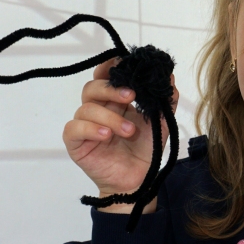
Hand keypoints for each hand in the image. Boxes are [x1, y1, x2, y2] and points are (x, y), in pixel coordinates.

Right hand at [63, 58, 178, 213]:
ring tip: (129, 131)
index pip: (105, 76)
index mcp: (114, 101)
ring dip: (110, 117)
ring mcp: (85, 125)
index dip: (109, 67)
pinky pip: (74, 128)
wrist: (139, 180)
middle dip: (111, 89)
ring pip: (86, 108)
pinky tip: (106, 135)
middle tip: (131, 97)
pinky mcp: (76, 142)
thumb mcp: (160, 122)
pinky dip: (91, 128)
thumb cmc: (145, 150)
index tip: (122, 64)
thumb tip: (168, 75)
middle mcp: (98, 109)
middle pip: (92, 87)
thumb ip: (166, 100)